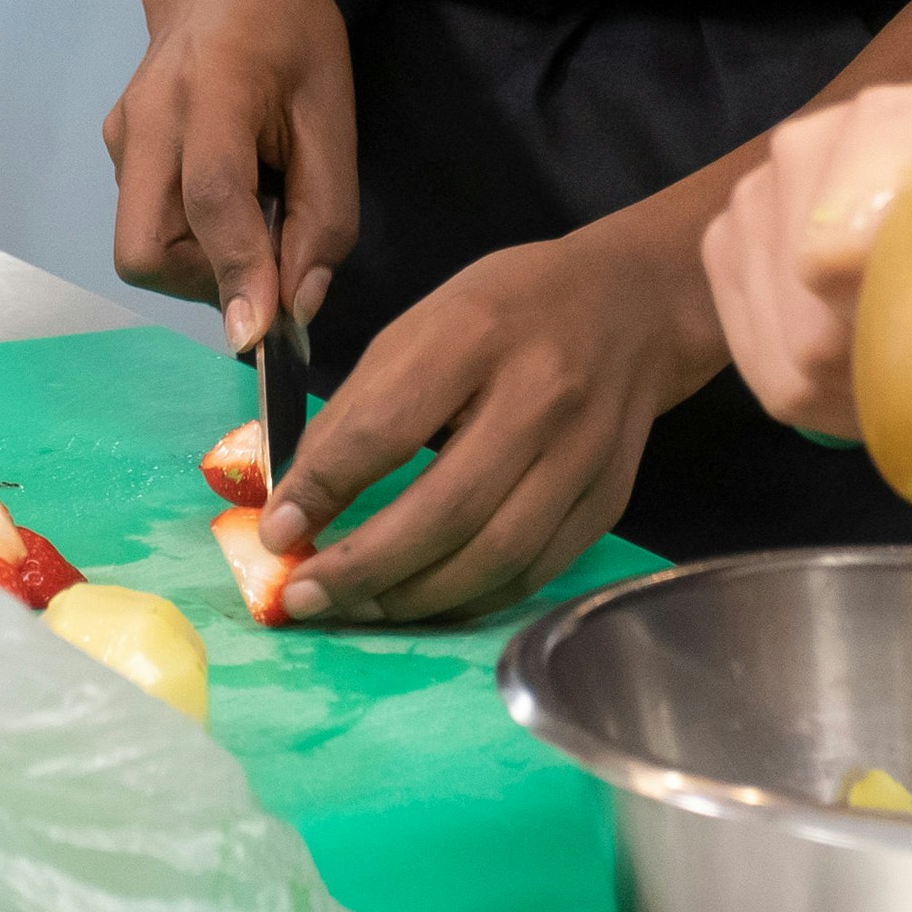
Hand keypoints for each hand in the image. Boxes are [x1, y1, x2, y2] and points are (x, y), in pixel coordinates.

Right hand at [100, 0, 353, 359]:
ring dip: (203, 260)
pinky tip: (230, 189)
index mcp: (212, 89)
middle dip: (206, 281)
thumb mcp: (334, 108)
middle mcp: (147, 117)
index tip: (262, 336)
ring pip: (143, 246)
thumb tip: (297, 307)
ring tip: (256, 204)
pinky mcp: (115, 147)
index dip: (238, 271)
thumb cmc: (289, 27)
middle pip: (146, 249)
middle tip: (269, 253)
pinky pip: (148, 222)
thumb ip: (325, 212)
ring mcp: (120, 134)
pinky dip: (192, 236)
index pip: (212, 196)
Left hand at [260, 217, 715, 626]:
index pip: (387, 427)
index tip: (278, 532)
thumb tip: (300, 496)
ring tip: (359, 605)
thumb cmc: (509, 308)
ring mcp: (584, 454)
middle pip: (445, 509)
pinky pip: (533, 572)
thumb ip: (362, 405)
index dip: (325, 488)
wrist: (632, 307)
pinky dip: (472, 598)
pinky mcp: (609, 499)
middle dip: (363, 566)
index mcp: (478, 334)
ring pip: (494, 556)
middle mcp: (541, 397)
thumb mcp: (425, 324)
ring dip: (415, 598)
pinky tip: (428, 598)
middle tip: (304, 596)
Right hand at [702, 78, 911, 441]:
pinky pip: (755, 363)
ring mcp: (754, 198)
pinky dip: (815, 395)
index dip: (875, 316)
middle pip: (808, 314)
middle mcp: (804, 147)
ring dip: (848, 393)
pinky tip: (872, 387)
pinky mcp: (726, 250)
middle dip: (877, 373)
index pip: (839, 243)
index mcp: (891, 122)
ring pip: (781, 350)